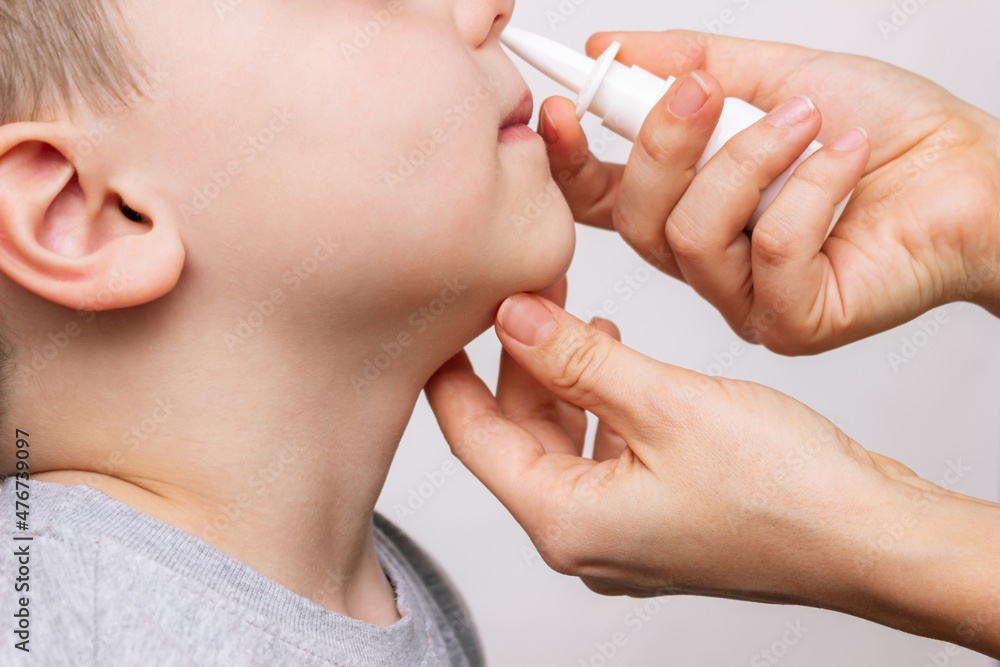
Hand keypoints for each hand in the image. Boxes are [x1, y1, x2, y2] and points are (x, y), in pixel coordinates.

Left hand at [425, 284, 999, 655]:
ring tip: (572, 315)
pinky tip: (617, 355)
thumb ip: (578, 362)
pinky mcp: (656, 516)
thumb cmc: (785, 494)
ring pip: (560, 440)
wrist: (869, 537)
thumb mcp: (665, 406)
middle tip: (524, 294)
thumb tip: (514, 319)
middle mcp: (584, 537)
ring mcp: (621, 531)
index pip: (471, 438)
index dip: (450, 374)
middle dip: (517, 363)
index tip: (438, 321)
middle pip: (515, 436)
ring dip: (561, 378)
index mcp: (566, 521)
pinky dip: (599, 402)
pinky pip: (602, 452)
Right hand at [540, 31, 999, 352]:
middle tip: (705, 89)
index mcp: (693, 205)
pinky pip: (768, 255)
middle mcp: (710, 260)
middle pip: (635, 220)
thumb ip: (689, 64)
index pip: (603, 197)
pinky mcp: (793, 321)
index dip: (571, 159)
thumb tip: (610, 47)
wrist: (975, 173)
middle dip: (663, 145)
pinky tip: (846, 157)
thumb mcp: (774, 75)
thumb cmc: (886, 130)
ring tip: (804, 118)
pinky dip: (808, 190)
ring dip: (746, 162)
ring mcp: (746, 298)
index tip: (562, 107)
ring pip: (691, 239)